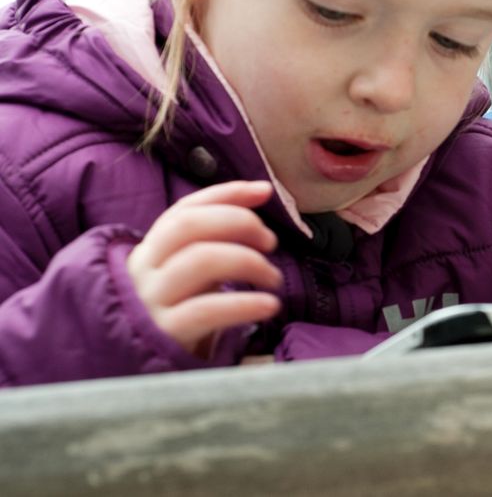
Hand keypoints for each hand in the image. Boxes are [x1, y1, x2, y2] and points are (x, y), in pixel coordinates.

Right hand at [127, 180, 282, 356]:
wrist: (143, 374)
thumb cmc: (180, 314)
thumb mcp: (190, 274)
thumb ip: (216, 239)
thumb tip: (260, 192)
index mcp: (151, 251)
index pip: (185, 209)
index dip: (226, 194)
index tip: (264, 191)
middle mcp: (145, 271)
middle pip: (189, 225)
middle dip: (238, 222)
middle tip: (270, 242)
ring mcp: (151, 301)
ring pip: (200, 260)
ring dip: (248, 261)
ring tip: (273, 278)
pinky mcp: (164, 333)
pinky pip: (207, 310)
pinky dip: (245, 303)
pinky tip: (270, 305)